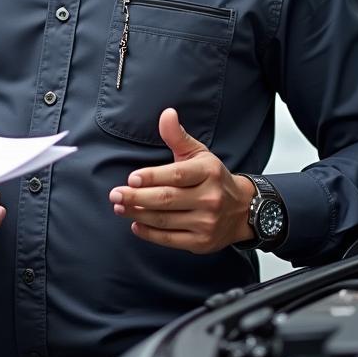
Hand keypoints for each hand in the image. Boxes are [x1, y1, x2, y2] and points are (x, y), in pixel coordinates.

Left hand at [108, 108, 255, 253]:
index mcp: (208, 172)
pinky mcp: (202, 242)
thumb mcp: (198, 153)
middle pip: (167, 199)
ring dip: (138, 214)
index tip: (131, 178)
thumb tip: (167, 114)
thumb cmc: (212, 177)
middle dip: (137, 197)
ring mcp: (207, 222)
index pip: (176, 175)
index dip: (152, 177)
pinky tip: (136, 224)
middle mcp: (210, 198)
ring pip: (165, 220)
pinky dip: (150, 233)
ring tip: (119, 207)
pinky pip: (170, 239)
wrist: (242, 210)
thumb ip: (178, 136)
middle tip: (115, 195)